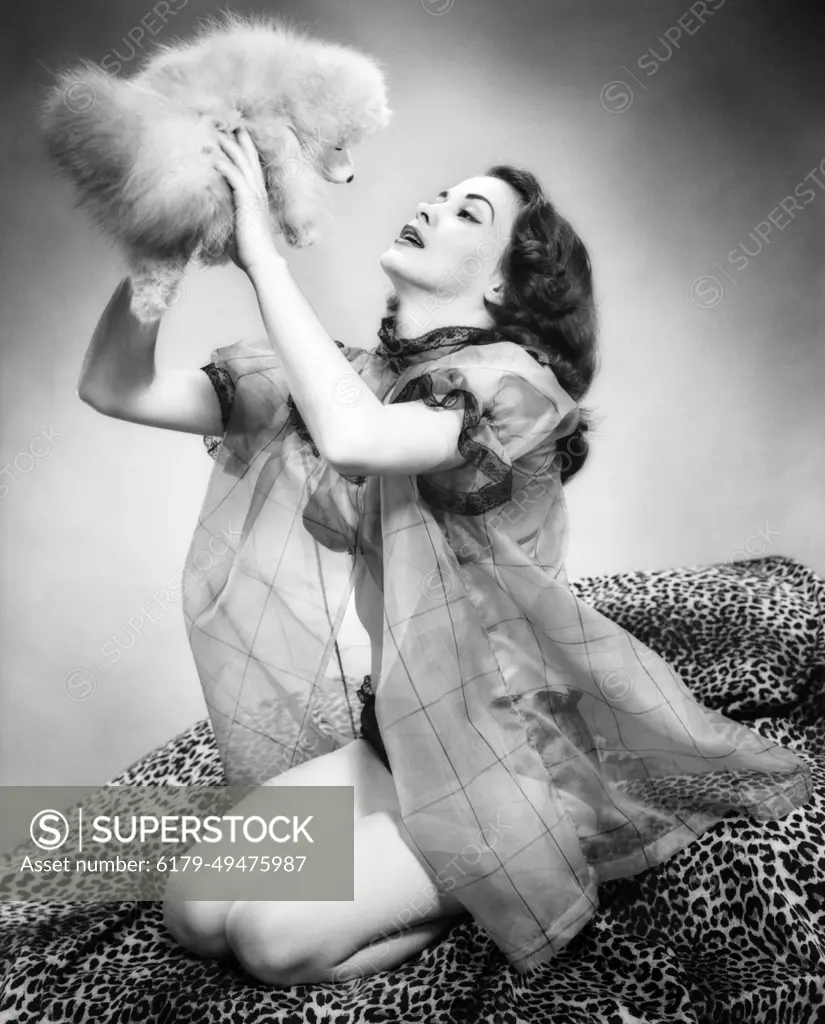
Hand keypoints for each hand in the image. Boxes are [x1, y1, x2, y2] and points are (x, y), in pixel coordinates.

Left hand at [214, 126, 284, 275]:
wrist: (261, 261)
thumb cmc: (248, 250)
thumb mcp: (236, 225)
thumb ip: (228, 214)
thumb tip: (213, 214)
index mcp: (256, 194)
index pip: (249, 164)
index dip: (241, 146)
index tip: (231, 131)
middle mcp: (258, 190)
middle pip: (247, 155)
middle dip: (237, 136)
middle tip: (225, 118)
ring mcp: (254, 195)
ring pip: (240, 162)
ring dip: (227, 146)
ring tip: (213, 130)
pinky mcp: (247, 202)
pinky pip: (234, 178)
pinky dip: (224, 166)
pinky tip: (213, 158)